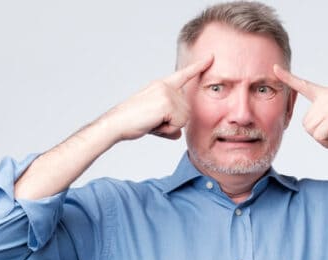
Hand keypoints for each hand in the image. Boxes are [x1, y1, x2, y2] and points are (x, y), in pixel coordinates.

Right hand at [96, 55, 213, 141]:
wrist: (116, 124)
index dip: (198, 67)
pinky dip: (167, 129)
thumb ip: (170, 125)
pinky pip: (179, 123)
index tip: (211, 57)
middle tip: (153, 121)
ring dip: (170, 126)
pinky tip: (154, 124)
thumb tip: (178, 134)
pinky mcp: (166, 102)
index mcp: (162, 85)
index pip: (184, 75)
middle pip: (187, 110)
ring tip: (152, 122)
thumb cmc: (132, 122)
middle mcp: (166, 85)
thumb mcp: (155, 121)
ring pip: (184, 118)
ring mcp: (167, 92)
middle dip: (173, 123)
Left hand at [273, 64, 327, 148]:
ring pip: (311, 131)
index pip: (304, 84)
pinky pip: (319, 136)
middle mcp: (326, 97)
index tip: (274, 68)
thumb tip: (314, 126)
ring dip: (324, 139)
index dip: (288, 78)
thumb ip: (326, 113)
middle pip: (306, 122)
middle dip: (318, 134)